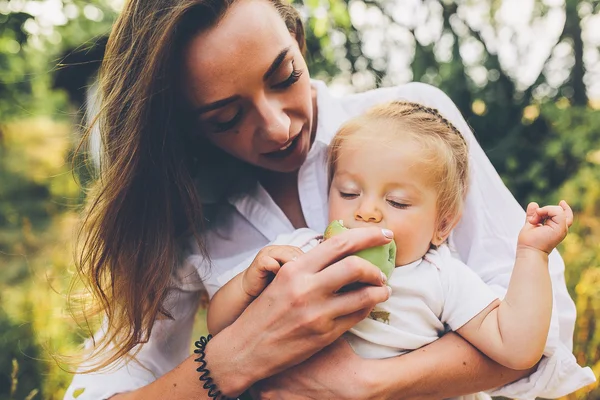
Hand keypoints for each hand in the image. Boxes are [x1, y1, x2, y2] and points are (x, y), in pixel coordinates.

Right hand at [211, 227, 392, 395]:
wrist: (245, 348)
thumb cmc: (263, 312)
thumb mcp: (281, 280)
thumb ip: (309, 266)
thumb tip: (341, 252)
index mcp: (296, 269)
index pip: (339, 243)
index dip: (367, 235)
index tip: (384, 233)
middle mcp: (307, 288)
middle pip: (356, 265)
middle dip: (377, 266)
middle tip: (384, 268)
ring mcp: (317, 313)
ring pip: (365, 294)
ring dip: (380, 289)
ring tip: (383, 289)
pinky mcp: (324, 334)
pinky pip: (357, 315)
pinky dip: (368, 307)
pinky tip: (368, 304)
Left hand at [518, 200, 572, 253]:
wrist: (529, 250)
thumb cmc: (529, 242)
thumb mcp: (531, 224)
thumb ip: (533, 215)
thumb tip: (534, 204)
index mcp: (555, 228)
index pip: (564, 216)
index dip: (565, 208)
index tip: (562, 202)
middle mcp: (561, 229)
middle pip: (561, 211)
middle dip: (546, 210)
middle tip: (533, 220)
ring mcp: (562, 229)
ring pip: (558, 210)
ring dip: (544, 211)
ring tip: (533, 221)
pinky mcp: (560, 228)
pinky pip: (558, 212)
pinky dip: (547, 210)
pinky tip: (537, 218)